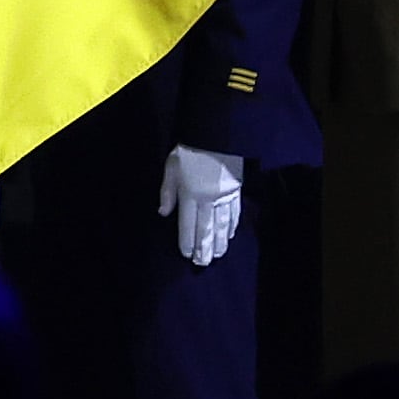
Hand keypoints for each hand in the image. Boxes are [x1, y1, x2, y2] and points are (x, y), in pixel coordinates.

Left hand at [161, 146, 242, 268]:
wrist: (213, 134)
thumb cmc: (188, 151)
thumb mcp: (171, 168)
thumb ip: (167, 192)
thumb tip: (163, 213)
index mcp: (190, 193)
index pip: (188, 223)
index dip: (187, 241)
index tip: (186, 254)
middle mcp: (208, 198)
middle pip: (206, 228)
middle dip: (203, 248)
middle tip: (202, 264)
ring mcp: (224, 196)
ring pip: (222, 224)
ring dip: (219, 242)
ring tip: (216, 256)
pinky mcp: (236, 191)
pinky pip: (235, 213)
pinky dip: (232, 227)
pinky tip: (229, 236)